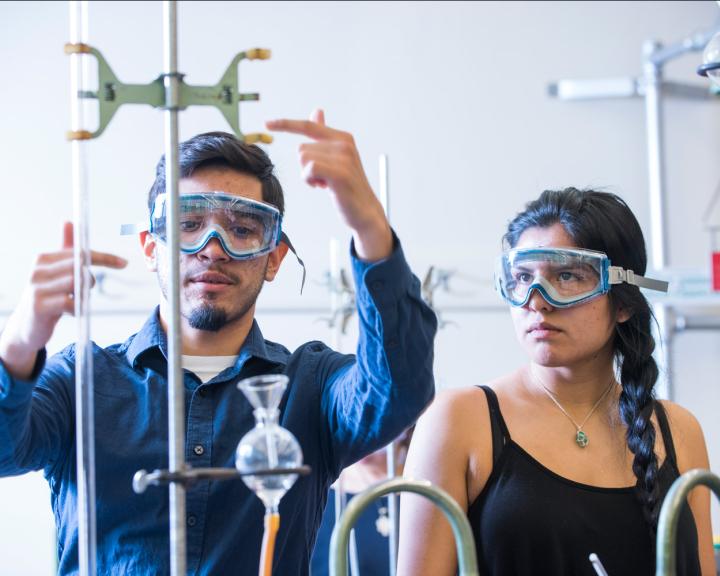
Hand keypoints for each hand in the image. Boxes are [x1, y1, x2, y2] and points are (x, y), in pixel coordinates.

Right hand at [0, 222, 126, 379]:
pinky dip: (77, 309)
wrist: (25, 328)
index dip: (104, 257)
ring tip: (76, 301)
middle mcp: (38, 270)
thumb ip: (65, 249)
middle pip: (79, 265)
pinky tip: (71, 311)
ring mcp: (36, 288)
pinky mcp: (39, 306)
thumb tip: (68, 222)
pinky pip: (69, 303)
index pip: (80, 252)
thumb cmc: (46, 297)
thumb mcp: (55, 272)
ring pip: (76, 283)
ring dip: (84, 295)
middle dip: (91, 278)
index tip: (124, 263)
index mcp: (44, 259)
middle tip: (88, 290)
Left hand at [266, 109, 392, 260]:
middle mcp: (344, 144)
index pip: (308, 125)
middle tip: (323, 179)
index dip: (286, 124)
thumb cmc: (348, 187)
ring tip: (325, 183)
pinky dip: (310, 180)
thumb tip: (317, 112)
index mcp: (342, 138)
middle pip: (301, 148)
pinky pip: (309, 169)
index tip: (267, 123)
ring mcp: (343, 157)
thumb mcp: (336, 158)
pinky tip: (323, 187)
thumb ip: (324, 136)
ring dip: (308, 176)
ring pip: (303, 159)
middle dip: (306, 167)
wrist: (365, 211)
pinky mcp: (339, 172)